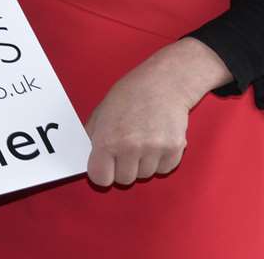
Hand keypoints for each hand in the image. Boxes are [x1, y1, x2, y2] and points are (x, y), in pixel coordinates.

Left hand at [83, 38, 230, 186]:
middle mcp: (130, 148)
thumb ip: (93, 137)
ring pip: (145, 175)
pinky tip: (158, 140)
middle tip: (127, 148)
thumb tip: (89, 159)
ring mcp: (154, 150)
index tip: (107, 165)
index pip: (100, 178)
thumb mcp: (101, 112)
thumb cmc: (130, 94)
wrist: (164, 82)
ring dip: (143, 163)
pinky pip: (164, 169)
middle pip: (124, 180)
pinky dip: (161, 160)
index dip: (103, 172)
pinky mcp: (175, 149)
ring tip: (144, 139)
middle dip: (124, 167)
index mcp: (107, 140)